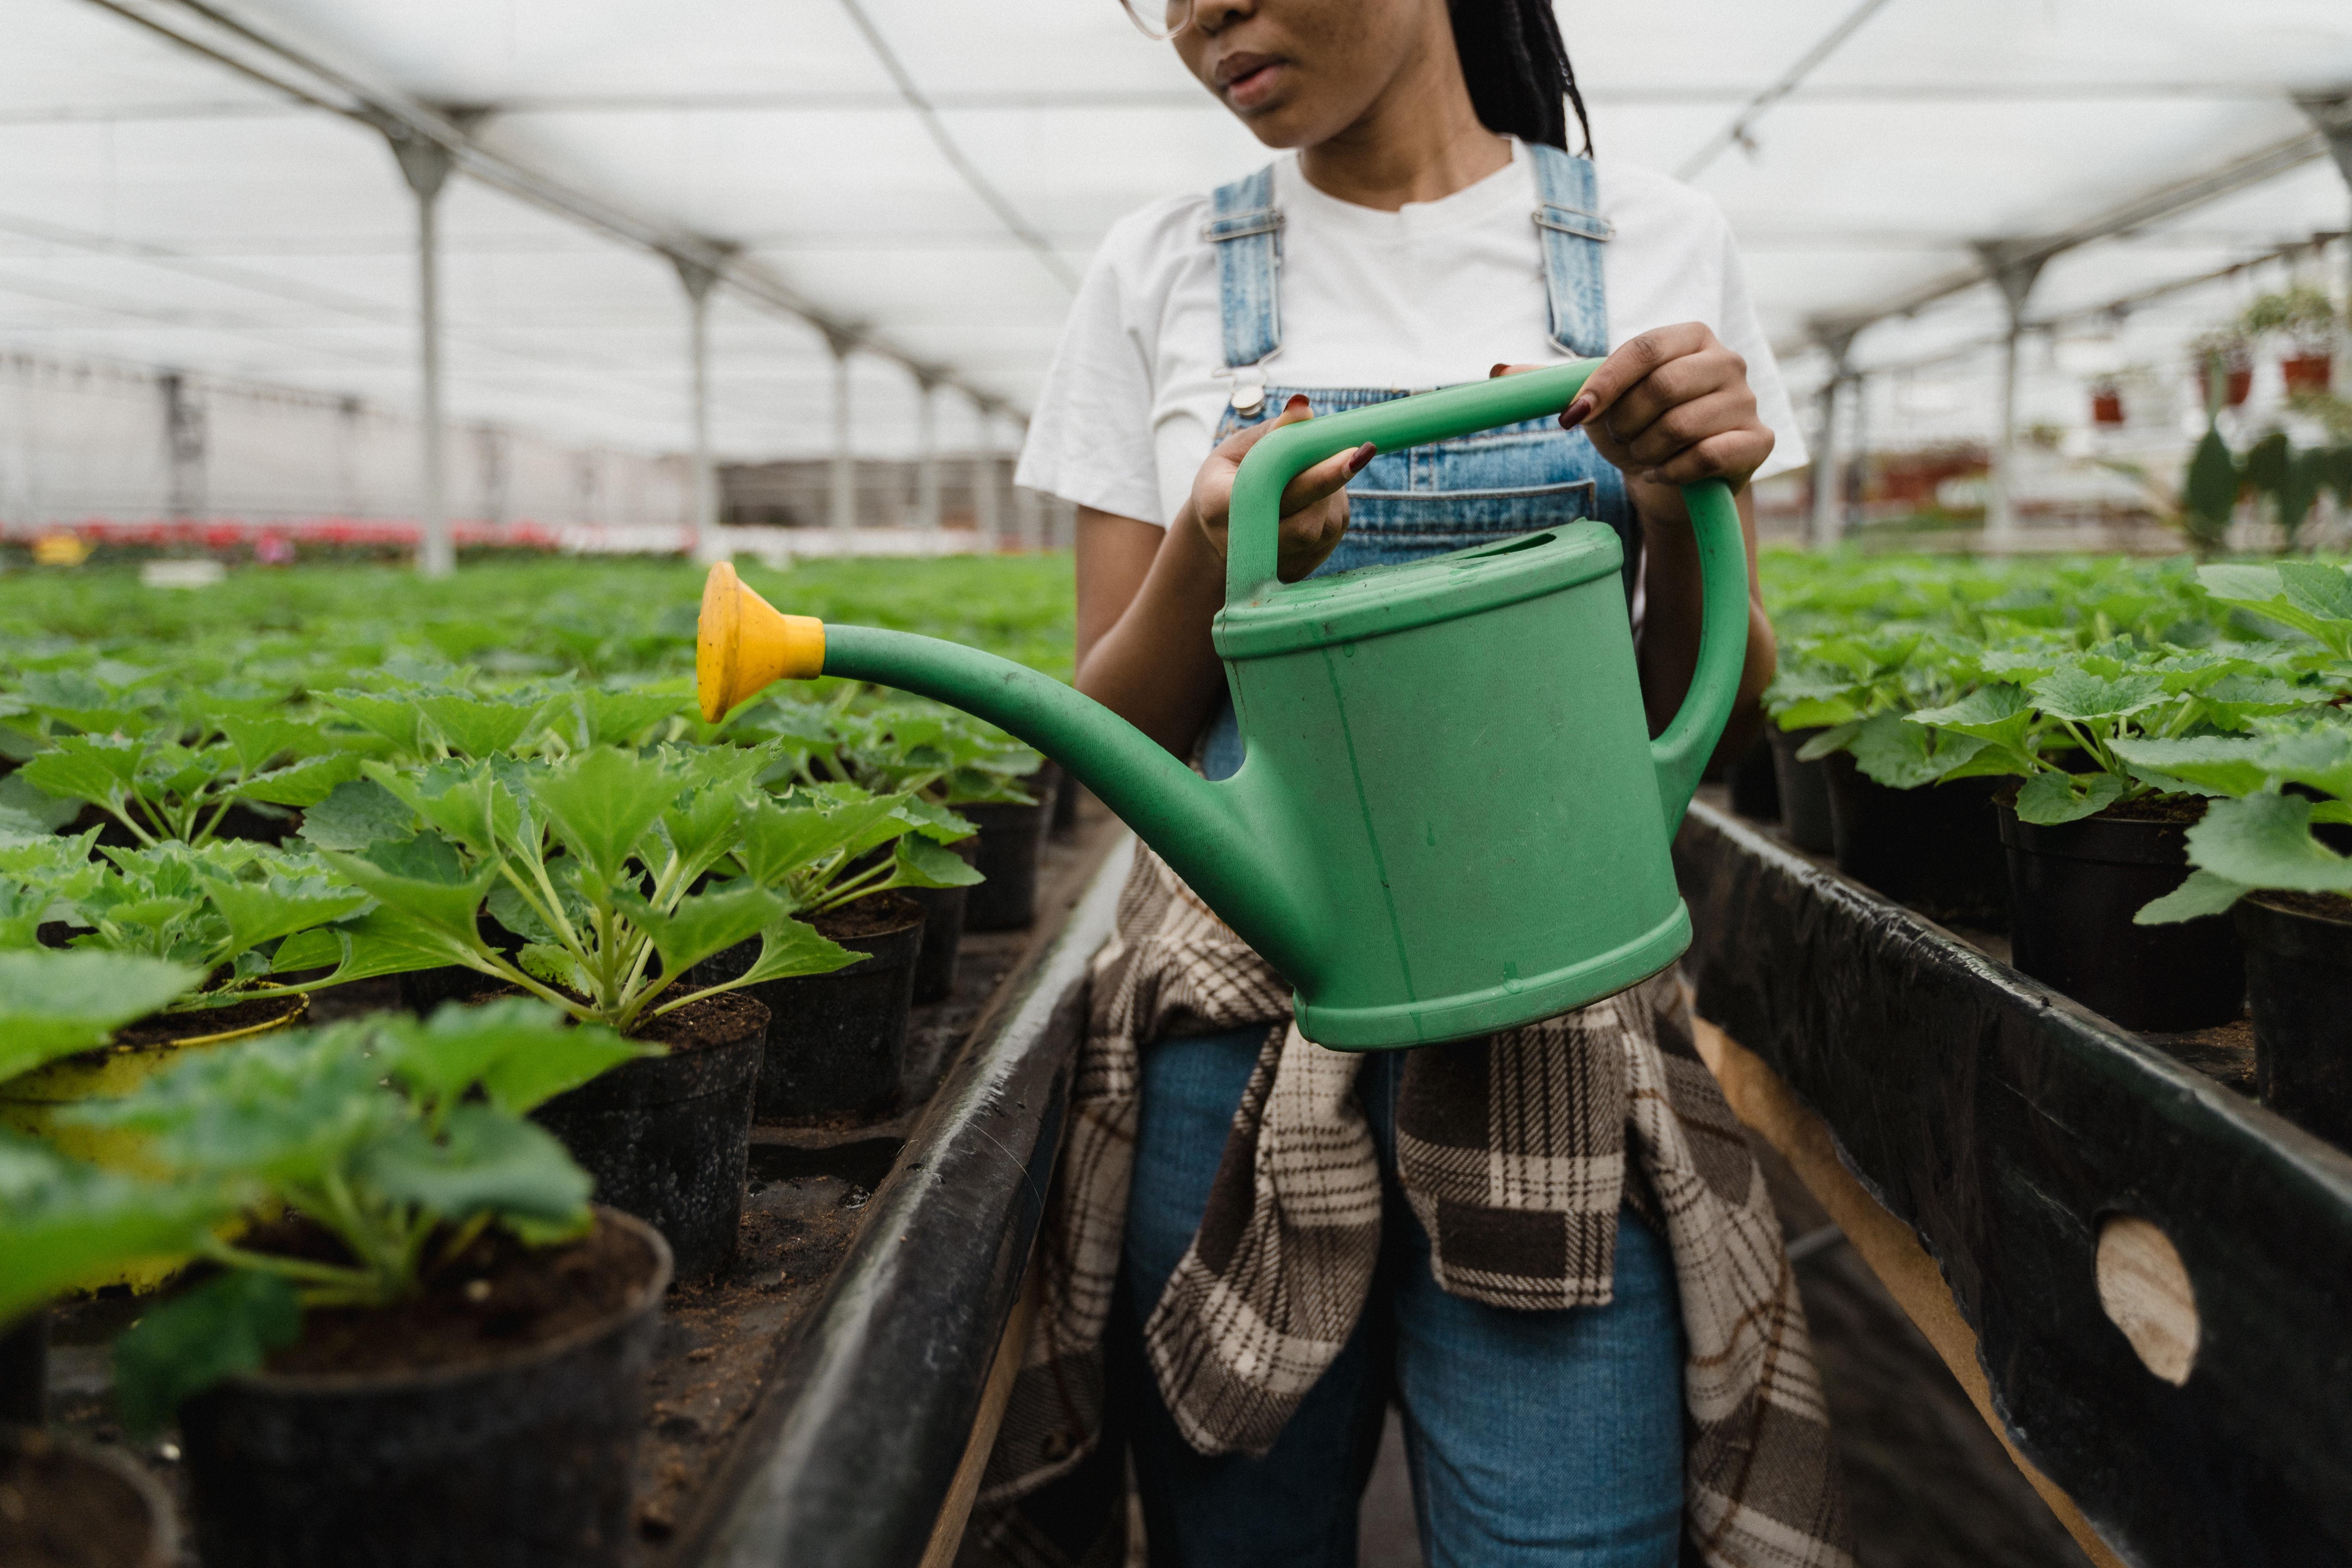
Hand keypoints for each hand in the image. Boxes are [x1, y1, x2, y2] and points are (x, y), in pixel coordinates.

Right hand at [1184, 394, 1374, 581]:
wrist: (1221, 528)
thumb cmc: (1230, 477)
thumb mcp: (1241, 447)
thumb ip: (1274, 432)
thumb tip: (1304, 408)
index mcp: (1218, 506)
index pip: (1275, 494)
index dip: (1318, 476)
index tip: (1355, 453)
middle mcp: (1242, 545)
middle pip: (1306, 523)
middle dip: (1334, 483)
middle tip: (1361, 450)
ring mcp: (1271, 564)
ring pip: (1323, 527)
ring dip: (1330, 494)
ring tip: (1311, 472)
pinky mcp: (1295, 571)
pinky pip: (1328, 534)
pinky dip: (1328, 508)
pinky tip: (1311, 498)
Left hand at [1491, 323, 1773, 524]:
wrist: (1674, 479)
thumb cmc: (1637, 429)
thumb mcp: (1596, 402)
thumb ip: (1555, 384)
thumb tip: (1497, 371)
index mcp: (1689, 336)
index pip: (1642, 350)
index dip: (1603, 384)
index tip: (1574, 416)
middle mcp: (1727, 361)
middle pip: (1661, 387)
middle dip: (1625, 424)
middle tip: (1621, 439)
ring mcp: (1747, 401)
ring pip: (1680, 425)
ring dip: (1645, 450)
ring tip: (1644, 454)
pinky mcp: (1758, 441)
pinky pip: (1705, 456)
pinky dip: (1672, 471)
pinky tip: (1664, 473)